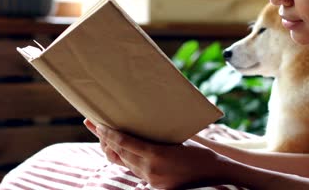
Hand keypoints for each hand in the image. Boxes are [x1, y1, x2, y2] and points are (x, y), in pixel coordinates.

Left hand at [84, 119, 227, 188]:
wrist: (213, 171)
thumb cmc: (198, 150)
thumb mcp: (176, 139)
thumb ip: (155, 138)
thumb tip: (138, 126)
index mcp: (155, 154)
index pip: (124, 143)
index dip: (108, 133)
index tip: (97, 124)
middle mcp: (150, 169)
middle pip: (120, 154)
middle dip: (106, 140)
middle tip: (95, 127)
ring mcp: (152, 179)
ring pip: (126, 164)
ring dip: (116, 151)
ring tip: (105, 138)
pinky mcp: (155, 186)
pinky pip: (136, 171)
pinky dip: (129, 160)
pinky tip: (125, 151)